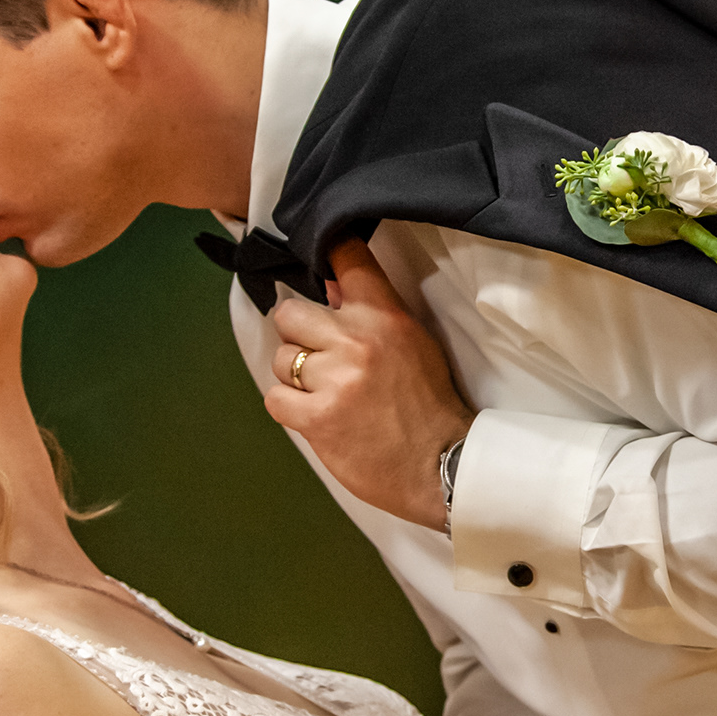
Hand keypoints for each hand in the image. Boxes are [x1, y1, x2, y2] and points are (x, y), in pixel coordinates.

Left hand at [264, 240, 472, 528]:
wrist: (442, 465)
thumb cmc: (428, 402)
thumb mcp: (412, 342)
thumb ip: (370, 311)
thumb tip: (328, 283)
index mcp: (384, 316)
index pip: (347, 259)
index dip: (328, 251)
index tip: (321, 258)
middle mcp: (356, 340)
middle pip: (289, 314)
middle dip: (299, 336)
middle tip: (320, 357)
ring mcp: (335, 380)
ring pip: (281, 359)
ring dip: (295, 377)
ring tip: (325, 393)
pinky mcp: (318, 419)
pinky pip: (275, 398)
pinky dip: (290, 408)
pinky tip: (314, 414)